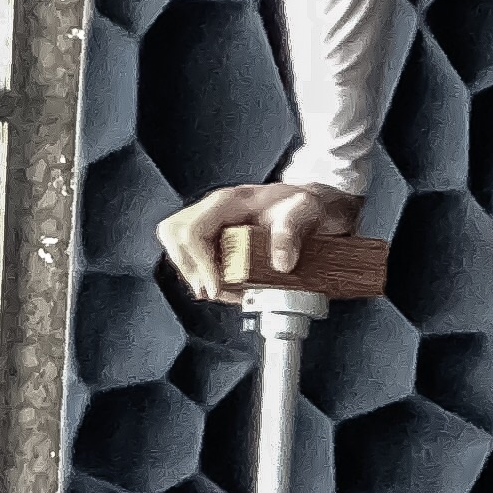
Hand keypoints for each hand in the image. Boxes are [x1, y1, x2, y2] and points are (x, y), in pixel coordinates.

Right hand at [159, 178, 358, 300]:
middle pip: (174, 236)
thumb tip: (280, 261)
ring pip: (179, 248)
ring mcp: (214, 223)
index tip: (216, 288)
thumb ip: (293, 230)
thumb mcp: (308, 211)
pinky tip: (229, 285)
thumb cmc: (310, 204)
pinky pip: (193, 257)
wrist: (318, 205)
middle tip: (216, 289)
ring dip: (196, 275)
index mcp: (230, 201)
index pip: (192, 230)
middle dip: (190, 269)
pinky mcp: (217, 237)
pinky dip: (205, 276)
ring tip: (226, 290)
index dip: (199, 263)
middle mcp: (216, 210)